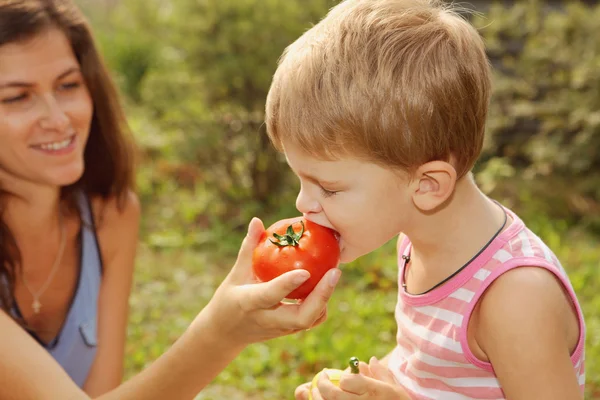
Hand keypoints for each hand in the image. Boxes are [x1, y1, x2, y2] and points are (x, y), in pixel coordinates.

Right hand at [202, 217, 341, 346]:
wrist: (225, 333)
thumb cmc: (229, 297)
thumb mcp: (236, 273)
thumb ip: (249, 247)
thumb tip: (257, 221)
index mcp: (249, 303)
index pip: (270, 295)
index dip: (288, 284)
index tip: (306, 271)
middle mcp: (267, 319)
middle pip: (301, 317)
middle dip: (322, 296)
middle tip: (335, 272)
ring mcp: (280, 329)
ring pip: (310, 320)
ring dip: (324, 299)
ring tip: (333, 273)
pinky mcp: (289, 332)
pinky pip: (311, 321)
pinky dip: (321, 305)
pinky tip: (324, 285)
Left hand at [297, 357, 407, 399]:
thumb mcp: (394, 388)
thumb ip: (380, 373)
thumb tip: (371, 360)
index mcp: (372, 391)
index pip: (347, 380)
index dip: (343, 377)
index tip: (341, 374)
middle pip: (332, 394)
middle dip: (322, 384)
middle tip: (321, 377)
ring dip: (316, 397)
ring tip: (314, 390)